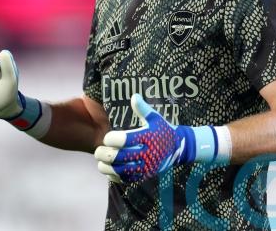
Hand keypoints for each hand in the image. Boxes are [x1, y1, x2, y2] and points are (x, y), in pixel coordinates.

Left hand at [94, 94, 220, 182]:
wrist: (177, 148)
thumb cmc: (162, 130)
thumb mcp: (155, 118)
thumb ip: (143, 108)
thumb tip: (134, 96)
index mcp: (147, 137)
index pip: (125, 140)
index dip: (112, 139)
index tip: (107, 137)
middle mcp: (147, 154)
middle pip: (120, 157)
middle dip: (105, 154)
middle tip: (98, 150)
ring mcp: (145, 167)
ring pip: (121, 171)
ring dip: (107, 167)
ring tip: (100, 161)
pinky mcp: (144, 175)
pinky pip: (126, 179)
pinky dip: (114, 176)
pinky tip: (108, 170)